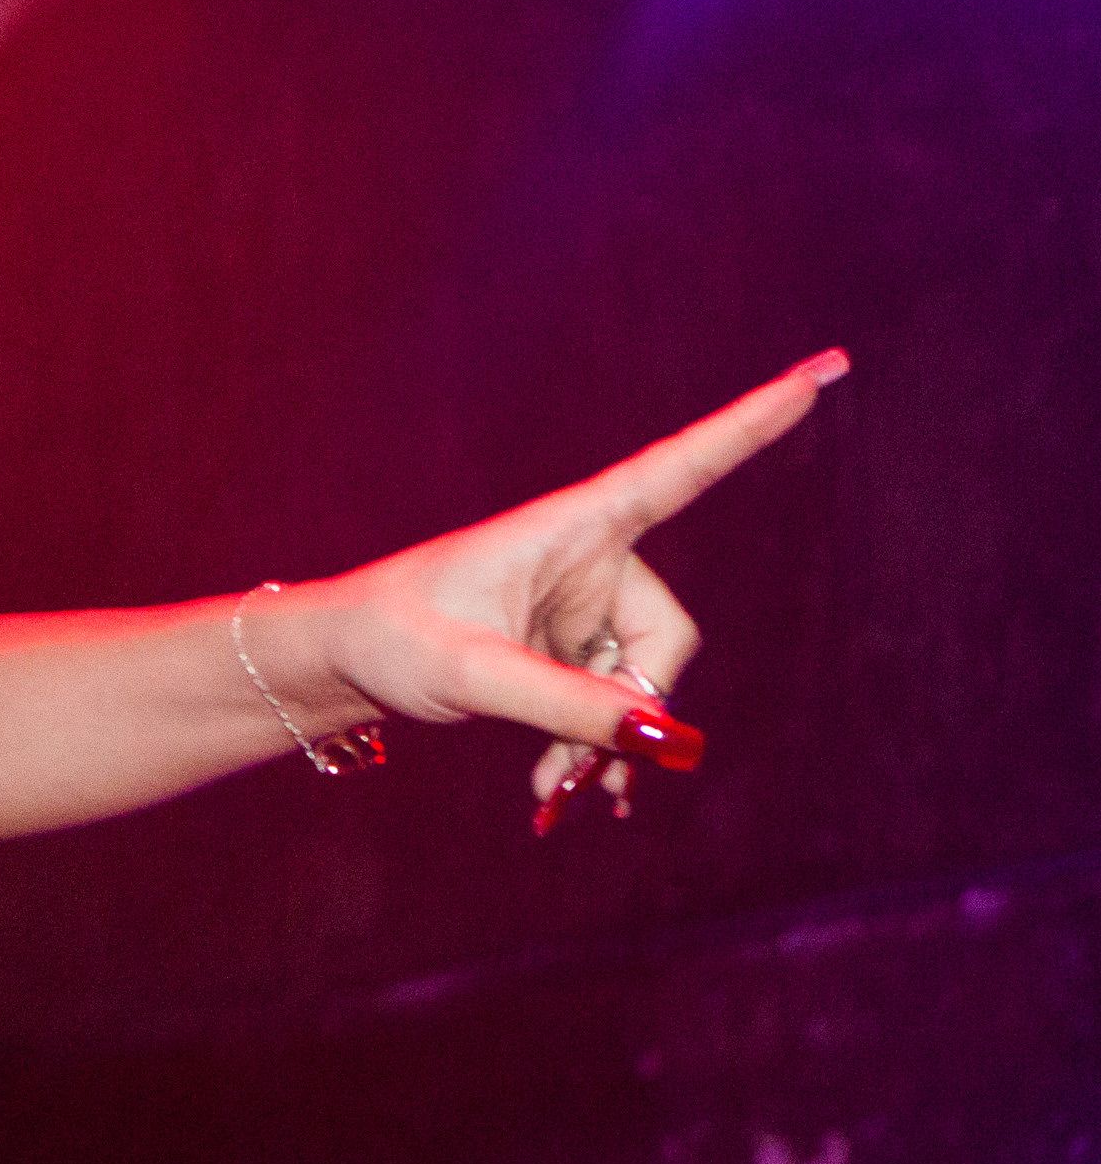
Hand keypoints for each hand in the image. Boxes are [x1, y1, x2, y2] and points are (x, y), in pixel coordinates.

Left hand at [318, 347, 846, 817]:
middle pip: (664, 640)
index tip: (825, 367)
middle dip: (636, 712)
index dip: (755, 423)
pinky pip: (610, 709)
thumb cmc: (392, 638)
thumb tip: (671, 743)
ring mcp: (579, 611)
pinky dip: (592, 751)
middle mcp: (588, 561)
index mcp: (572, 525)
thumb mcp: (476, 674)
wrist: (338, 663)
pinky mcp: (565, 654)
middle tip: (583, 773)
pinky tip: (559, 796)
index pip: (681, 468)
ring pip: (639, 689)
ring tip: (555, 794)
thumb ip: (571, 707)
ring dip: (607, 746)